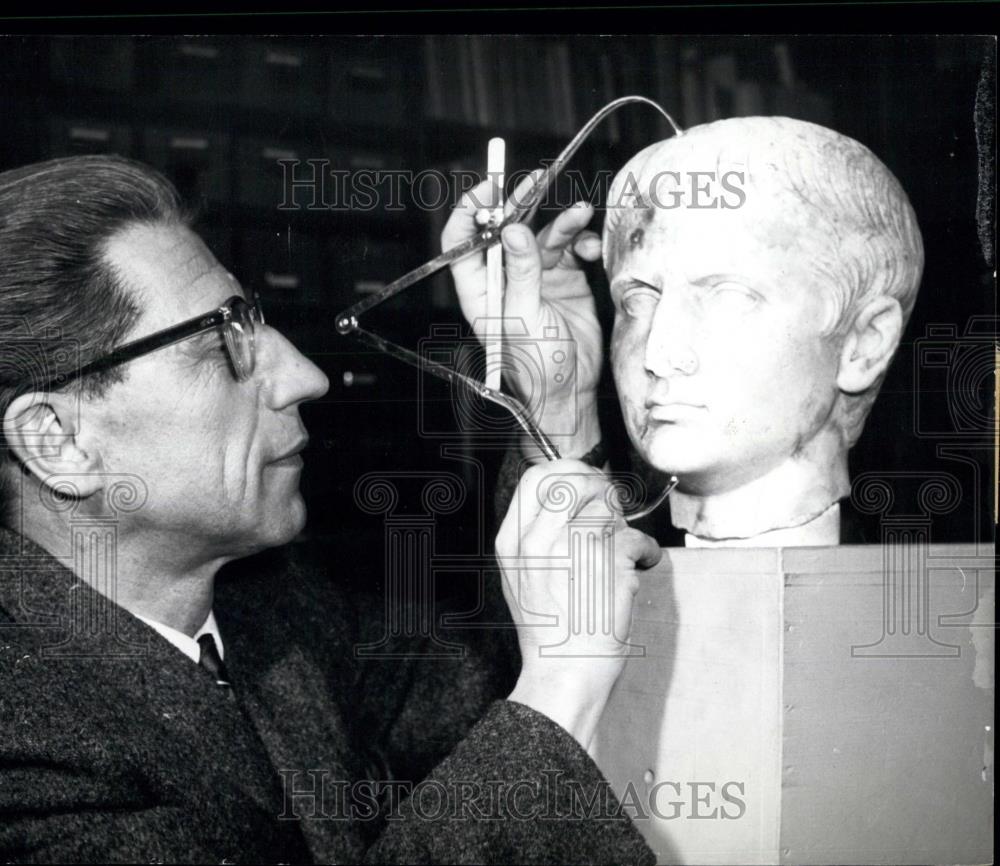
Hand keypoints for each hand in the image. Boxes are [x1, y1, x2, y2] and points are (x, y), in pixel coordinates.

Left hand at [441, 174, 603, 457]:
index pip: (463, 241)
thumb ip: (522, 271)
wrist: (572, 390)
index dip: (472, 211)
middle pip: (505, 229)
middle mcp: (505, 279)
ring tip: (579, 213)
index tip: (489, 189)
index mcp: (480, 289)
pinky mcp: (564, 281)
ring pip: (543, 235)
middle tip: (534, 182)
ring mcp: (536, 278)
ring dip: (562, 222)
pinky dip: (582, 241)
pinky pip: (571, 249)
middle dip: (520, 204)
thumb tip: (513, 231)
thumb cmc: (537, 367)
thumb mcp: (524, 317)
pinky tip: (591, 247)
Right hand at [495, 459, 661, 749]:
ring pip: (607, 506)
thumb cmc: (550, 634)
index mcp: (512, 542)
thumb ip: (537, 535)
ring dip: (623, 524)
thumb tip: (571, 498)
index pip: (537, 477)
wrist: (563, 676)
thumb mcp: (522, 578)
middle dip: (600, 487)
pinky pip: (634, 536)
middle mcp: (536, 540)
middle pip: (574, 479)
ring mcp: (570, 549)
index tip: (586, 484)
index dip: (568, 472)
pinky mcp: (606, 563)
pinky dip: (645, 552)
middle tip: (612, 508)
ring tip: (621, 550)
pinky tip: (639, 568)